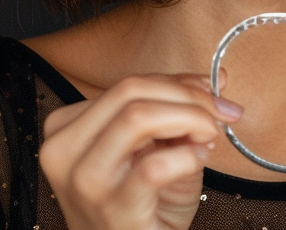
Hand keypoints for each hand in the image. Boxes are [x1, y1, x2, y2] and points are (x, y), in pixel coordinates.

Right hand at [39, 73, 242, 229]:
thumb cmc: (140, 207)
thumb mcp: (153, 149)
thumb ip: (175, 111)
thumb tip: (217, 78)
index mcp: (67, 128)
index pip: (127, 85)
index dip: (178, 82)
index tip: (214, 90)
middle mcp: (64, 149)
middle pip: (131, 92)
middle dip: (187, 95)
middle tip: (221, 112)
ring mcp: (84, 180)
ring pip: (138, 117)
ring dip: (189, 119)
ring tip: (210, 135)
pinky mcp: (111, 207)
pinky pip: (155, 165)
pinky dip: (187, 156)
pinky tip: (199, 159)